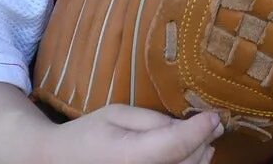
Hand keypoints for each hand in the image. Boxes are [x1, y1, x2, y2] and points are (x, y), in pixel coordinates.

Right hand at [45, 105, 221, 163]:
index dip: (201, 129)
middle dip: (204, 142)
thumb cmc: (87, 134)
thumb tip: (190, 126)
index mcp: (128, 157)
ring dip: (200, 157)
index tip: (214, 116)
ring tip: (204, 139)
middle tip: (212, 124)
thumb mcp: (118, 114)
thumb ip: (155, 121)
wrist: (58, 163)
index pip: (177, 145)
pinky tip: (192, 157)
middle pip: (187, 163)